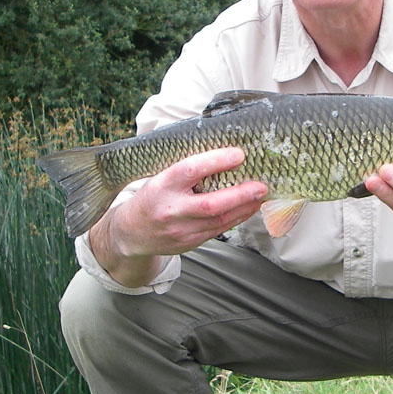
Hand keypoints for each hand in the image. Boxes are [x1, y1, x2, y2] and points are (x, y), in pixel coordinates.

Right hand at [91, 147, 267, 284]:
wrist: (131, 233)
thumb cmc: (151, 197)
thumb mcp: (159, 176)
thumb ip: (186, 169)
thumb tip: (223, 150)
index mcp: (161, 185)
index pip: (190, 170)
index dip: (216, 161)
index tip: (238, 154)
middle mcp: (171, 209)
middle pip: (210, 204)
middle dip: (240, 194)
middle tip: (261, 185)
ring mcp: (180, 230)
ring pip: (219, 221)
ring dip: (244, 208)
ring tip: (261, 195)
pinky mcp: (189, 243)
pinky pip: (218, 230)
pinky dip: (237, 218)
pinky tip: (248, 208)